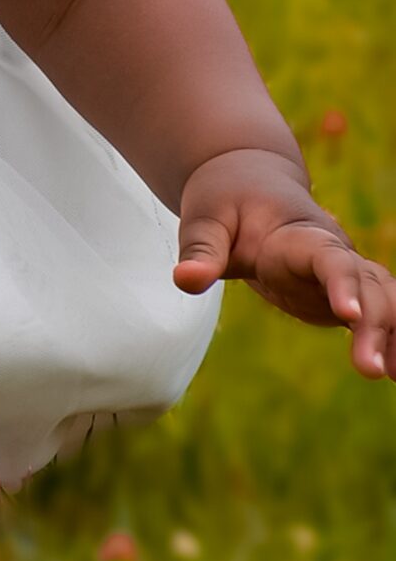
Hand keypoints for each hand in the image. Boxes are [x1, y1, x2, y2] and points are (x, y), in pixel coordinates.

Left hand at [174, 148, 395, 378]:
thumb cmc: (225, 202)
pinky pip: (379, 313)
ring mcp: (342, 273)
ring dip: (393, 335)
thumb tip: (185, 280)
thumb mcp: (205, 219)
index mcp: (299, 235)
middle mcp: (332, 252)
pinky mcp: (342, 292)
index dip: (343, 285)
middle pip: (367, 285)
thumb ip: (201, 250)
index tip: (350, 315)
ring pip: (384, 298)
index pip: (329, 259)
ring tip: (394, 377)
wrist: (249, 183)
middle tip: (369, 369)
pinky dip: (393, 338)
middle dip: (376, 325)